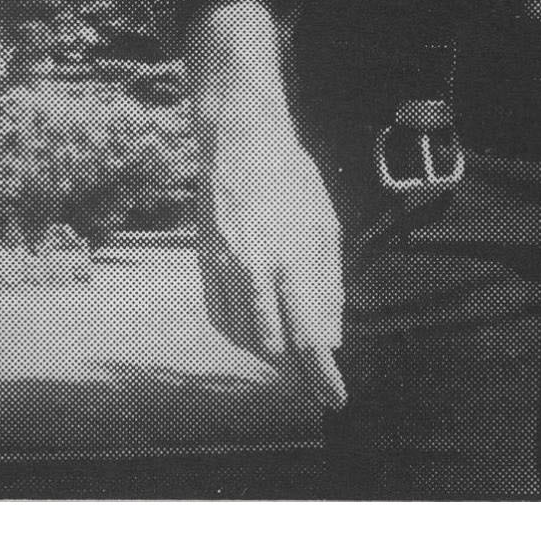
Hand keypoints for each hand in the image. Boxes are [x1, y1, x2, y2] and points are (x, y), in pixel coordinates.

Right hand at [195, 134, 346, 408]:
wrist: (240, 140)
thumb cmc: (292, 180)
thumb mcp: (326, 227)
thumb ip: (328, 287)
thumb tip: (329, 340)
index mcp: (291, 260)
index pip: (309, 338)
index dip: (323, 377)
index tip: (335, 399)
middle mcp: (254, 268)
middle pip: (272, 348)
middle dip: (296, 376)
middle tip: (314, 386)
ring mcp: (223, 264)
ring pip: (242, 337)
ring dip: (267, 357)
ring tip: (289, 361)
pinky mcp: (204, 258)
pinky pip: (218, 315)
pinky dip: (237, 335)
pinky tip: (254, 335)